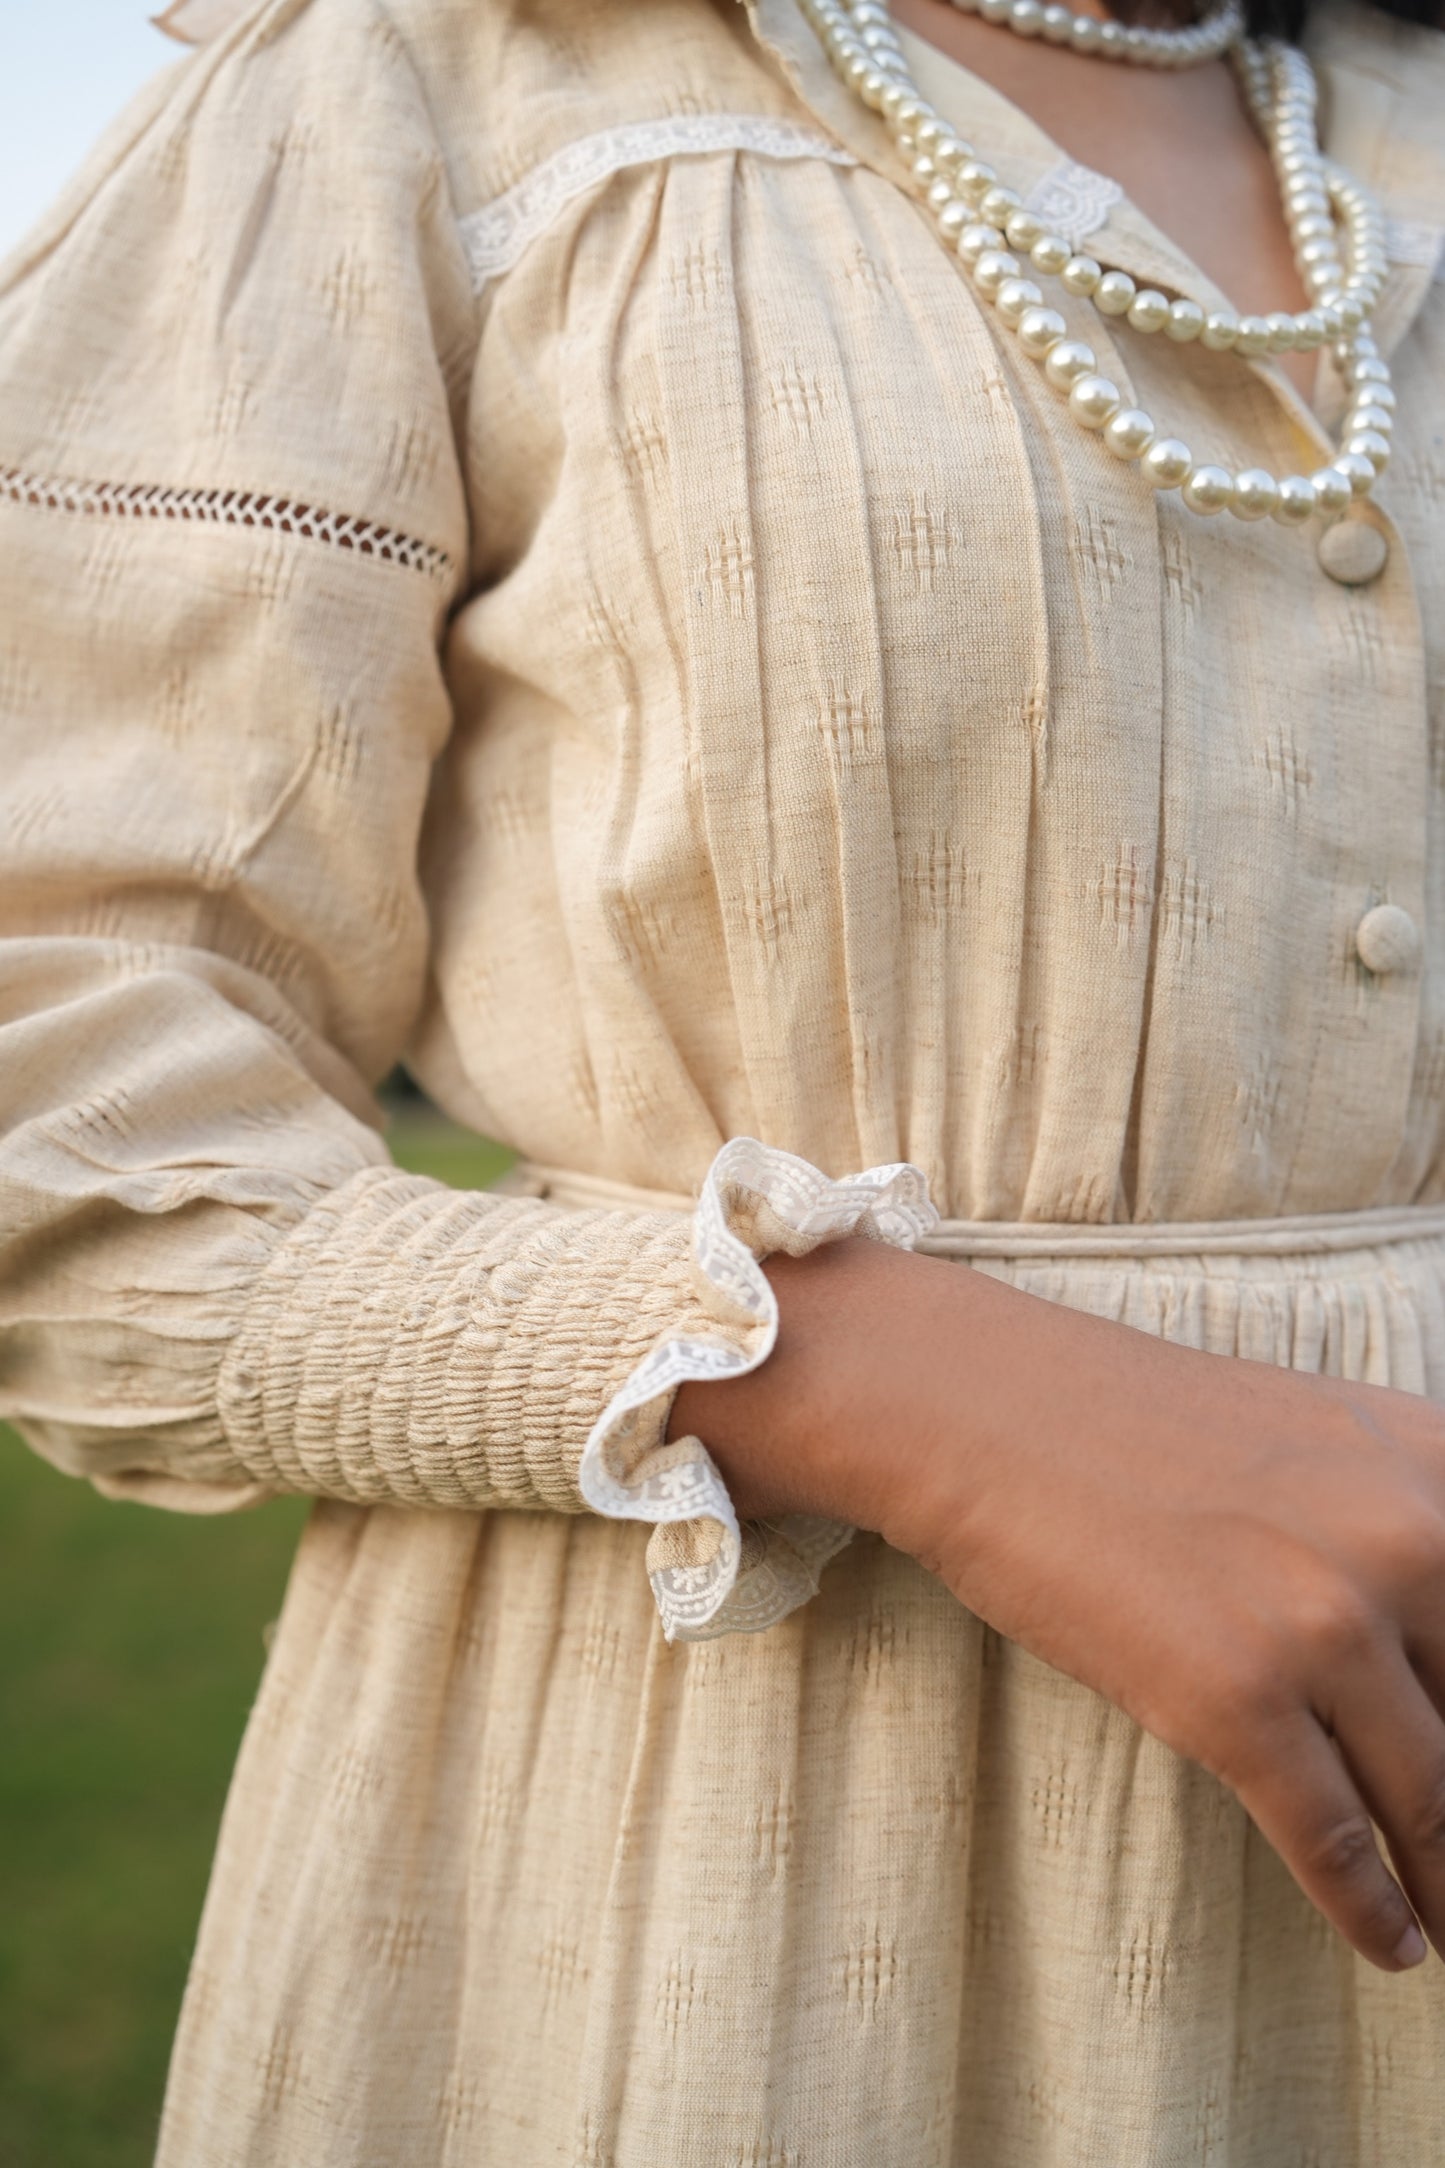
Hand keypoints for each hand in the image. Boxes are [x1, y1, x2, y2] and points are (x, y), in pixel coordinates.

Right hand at [669, 1235, 1444, 1974]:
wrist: (982, 1410)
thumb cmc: (1132, 1423)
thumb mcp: (1315, 1441)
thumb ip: (1406, 1524)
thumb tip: (1444, 1656)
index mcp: (1435, 1462)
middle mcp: (1408, 1538)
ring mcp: (1323, 1622)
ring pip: (1434, 1800)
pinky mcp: (1236, 1698)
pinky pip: (1338, 1838)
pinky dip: (1373, 1909)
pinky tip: (1394, 1944)